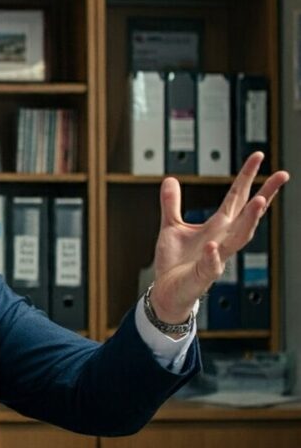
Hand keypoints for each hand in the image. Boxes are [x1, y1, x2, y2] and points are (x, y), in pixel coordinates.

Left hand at [151, 152, 288, 322]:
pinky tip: (212, 245)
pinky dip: (212, 255)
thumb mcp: (171, 226)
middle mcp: (222, 239)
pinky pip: (211, 264)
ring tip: (259, 201)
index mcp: (217, 226)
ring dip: (249, 220)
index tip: (259, 156)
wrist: (166, 291)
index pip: (236, 197)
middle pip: (248, 214)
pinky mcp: (203, 274)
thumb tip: (171, 179)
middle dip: (265, 194)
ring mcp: (216, 257)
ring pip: (239, 238)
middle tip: (281, 175)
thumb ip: (172, 204)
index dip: (247, 176)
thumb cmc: (175, 263)